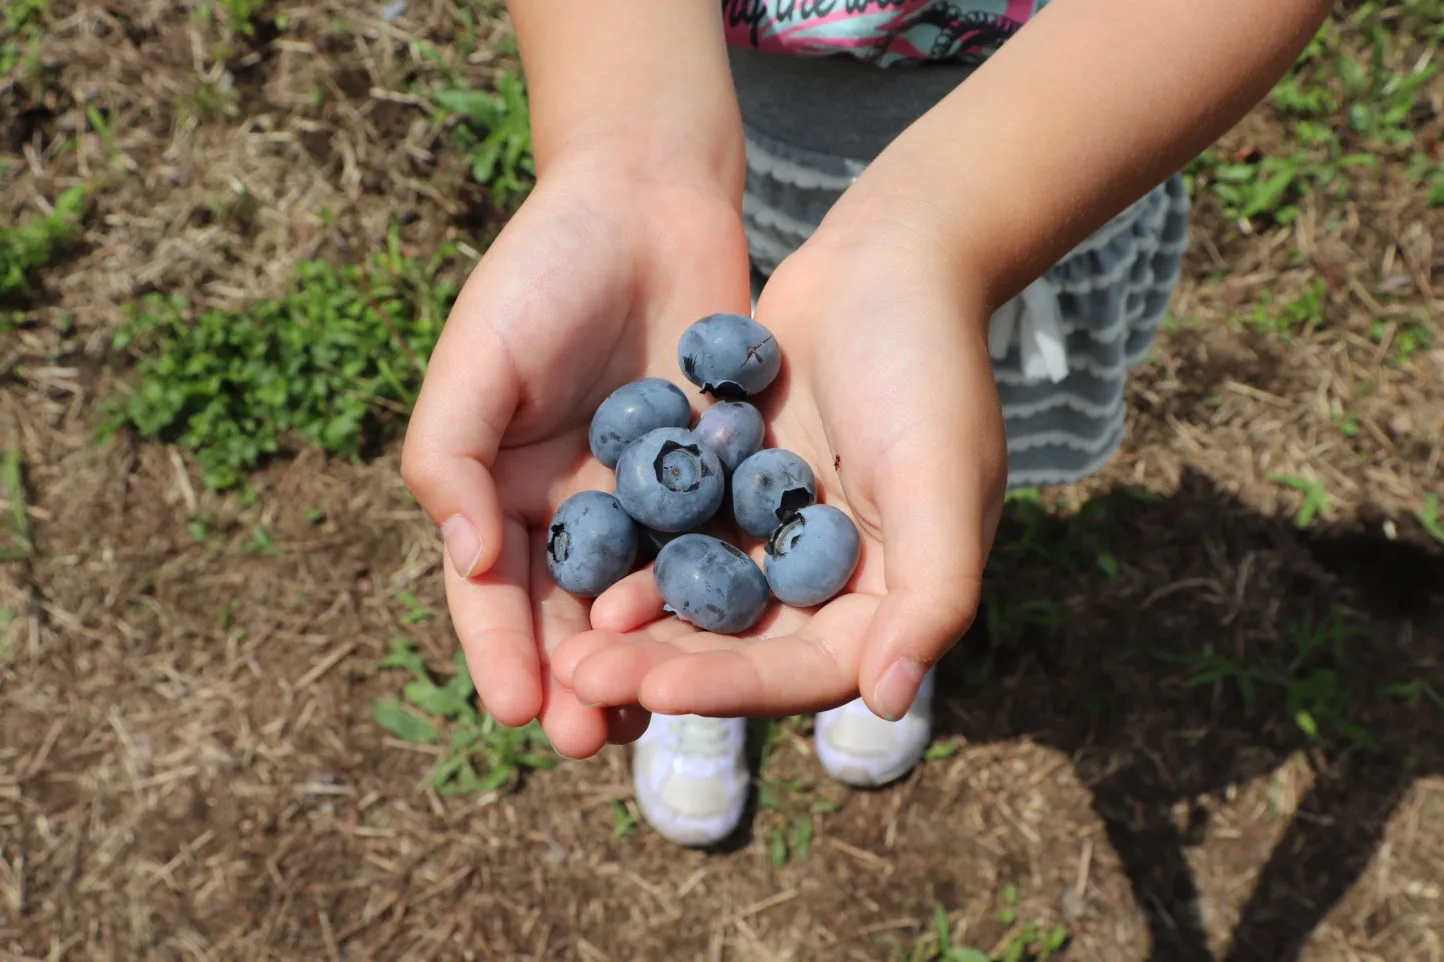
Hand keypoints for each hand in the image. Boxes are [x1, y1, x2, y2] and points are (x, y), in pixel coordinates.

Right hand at [401, 155, 751, 757]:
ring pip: (642, 602)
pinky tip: (732, 645)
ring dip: (643, 662)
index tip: (516, 711)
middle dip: (571, 679)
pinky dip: (713, 600)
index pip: (491, 594)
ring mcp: (646, 501)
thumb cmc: (542, 272)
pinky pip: (711, 550)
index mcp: (499, 492)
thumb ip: (451, 456)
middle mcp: (572, 511)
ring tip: (653, 718)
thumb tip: (463, 558)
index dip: (499, 652)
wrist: (645, 200)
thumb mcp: (478, 357)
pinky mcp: (713, 479)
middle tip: (586, 740)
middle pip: (567, 616)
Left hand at [551, 212, 1008, 721]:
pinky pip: (681, 540)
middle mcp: (835, 582)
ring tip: (570, 646)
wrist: (889, 260)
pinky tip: (581, 575)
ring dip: (640, 627)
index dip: (732, 688)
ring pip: (702, 603)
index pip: (807, 671)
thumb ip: (932, 595)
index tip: (654, 696)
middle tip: (582, 679)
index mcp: (891, 598)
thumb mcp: (942, 479)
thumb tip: (890, 701)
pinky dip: (638, 560)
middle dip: (665, 669)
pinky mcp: (737, 492)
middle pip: (743, 650)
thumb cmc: (928, 367)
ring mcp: (779, 537)